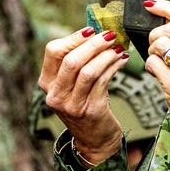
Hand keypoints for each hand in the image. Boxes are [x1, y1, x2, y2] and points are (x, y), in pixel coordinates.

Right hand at [39, 27, 128, 163]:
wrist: (94, 140)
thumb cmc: (85, 105)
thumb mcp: (72, 85)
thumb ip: (76, 62)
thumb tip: (95, 32)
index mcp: (46, 83)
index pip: (54, 51)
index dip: (74, 38)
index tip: (92, 30)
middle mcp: (55, 95)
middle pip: (71, 60)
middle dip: (93, 44)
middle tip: (110, 35)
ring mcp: (72, 105)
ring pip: (88, 70)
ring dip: (106, 55)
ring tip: (119, 47)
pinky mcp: (90, 110)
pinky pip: (103, 81)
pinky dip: (114, 67)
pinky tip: (122, 60)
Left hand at [144, 0, 169, 158]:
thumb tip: (165, 19)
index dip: (166, 7)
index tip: (151, 5)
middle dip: (157, 34)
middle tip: (156, 45)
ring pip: (160, 44)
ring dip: (153, 50)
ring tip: (159, 60)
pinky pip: (153, 63)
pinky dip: (151, 66)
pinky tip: (158, 74)